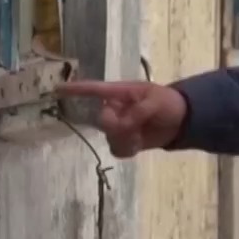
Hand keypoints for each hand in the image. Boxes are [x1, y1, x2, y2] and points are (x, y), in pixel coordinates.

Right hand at [54, 80, 187, 157]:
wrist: (181, 120)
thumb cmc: (168, 102)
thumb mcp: (156, 100)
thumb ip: (139, 111)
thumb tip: (123, 125)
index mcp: (120, 93)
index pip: (95, 90)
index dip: (76, 90)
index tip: (57, 89)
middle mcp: (115, 109)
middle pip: (102, 120)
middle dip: (118, 127)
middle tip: (136, 127)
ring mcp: (119, 126)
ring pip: (109, 137)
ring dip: (125, 140)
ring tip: (140, 136)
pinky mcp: (124, 141)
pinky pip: (116, 149)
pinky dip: (127, 149)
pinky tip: (138, 145)